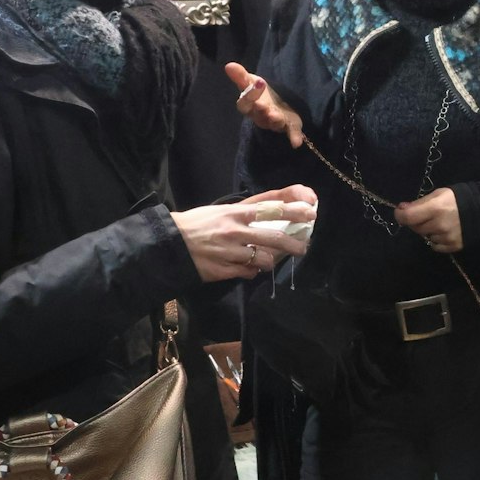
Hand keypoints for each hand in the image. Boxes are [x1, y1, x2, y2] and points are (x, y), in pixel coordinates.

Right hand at [171, 192, 316, 282]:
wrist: (168, 244)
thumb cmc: (196, 224)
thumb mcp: (221, 210)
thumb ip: (245, 212)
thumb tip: (272, 212)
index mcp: (235, 212)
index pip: (270, 207)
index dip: (293, 208)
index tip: (311, 210)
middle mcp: (236, 230)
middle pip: (274, 236)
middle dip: (293, 243)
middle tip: (303, 248)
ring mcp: (231, 251)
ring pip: (264, 259)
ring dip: (270, 261)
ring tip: (269, 261)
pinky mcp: (224, 270)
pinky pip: (249, 273)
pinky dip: (252, 271)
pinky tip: (247, 268)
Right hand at [225, 62, 304, 148]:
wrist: (278, 102)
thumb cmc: (261, 93)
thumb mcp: (251, 82)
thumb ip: (241, 76)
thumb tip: (228, 65)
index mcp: (250, 106)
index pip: (245, 103)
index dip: (250, 95)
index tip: (259, 82)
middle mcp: (261, 116)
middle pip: (259, 115)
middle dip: (261, 110)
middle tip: (263, 106)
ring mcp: (275, 122)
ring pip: (273, 123)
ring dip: (274, 120)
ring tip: (276, 116)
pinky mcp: (289, 126)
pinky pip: (291, 133)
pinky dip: (294, 137)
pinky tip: (296, 143)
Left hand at [395, 188, 461, 253]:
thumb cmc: (458, 199)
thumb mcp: (439, 194)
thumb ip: (420, 202)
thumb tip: (402, 209)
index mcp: (435, 208)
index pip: (408, 217)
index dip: (400, 215)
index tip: (400, 211)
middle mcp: (439, 225)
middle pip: (416, 228)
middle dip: (416, 221)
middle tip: (424, 214)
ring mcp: (446, 237)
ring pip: (425, 236)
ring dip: (428, 230)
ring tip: (439, 222)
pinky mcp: (452, 246)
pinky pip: (435, 245)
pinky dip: (436, 239)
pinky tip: (445, 231)